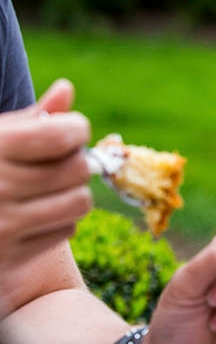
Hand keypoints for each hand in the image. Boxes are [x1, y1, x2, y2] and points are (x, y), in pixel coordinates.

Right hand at [0, 80, 91, 271]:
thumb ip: (33, 119)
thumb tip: (66, 90)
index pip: (63, 134)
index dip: (75, 129)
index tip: (67, 131)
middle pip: (79, 169)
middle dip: (74, 162)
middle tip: (54, 163)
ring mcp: (4, 223)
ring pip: (79, 202)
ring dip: (71, 193)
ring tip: (48, 188)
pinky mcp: (11, 253)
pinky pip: (66, 230)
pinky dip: (59, 220)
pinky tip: (34, 213)